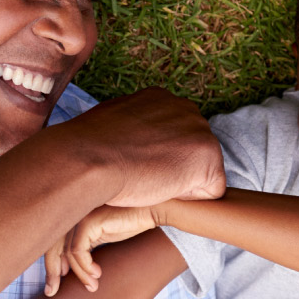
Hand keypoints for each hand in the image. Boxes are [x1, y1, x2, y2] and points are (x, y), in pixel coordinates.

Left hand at [44, 205, 161, 295]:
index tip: (52, 287)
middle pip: (52, 247)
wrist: (152, 209)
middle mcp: (73, 214)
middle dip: (51, 272)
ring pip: (68, 253)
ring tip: (93, 286)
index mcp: (73, 216)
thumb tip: (66, 269)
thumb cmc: (130, 223)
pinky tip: (98, 274)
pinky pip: (78, 251)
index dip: (50, 265)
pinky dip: (86, 267)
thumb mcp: (102, 238)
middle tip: (52, 292)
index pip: (51, 243)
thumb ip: (85, 248)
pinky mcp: (89, 222)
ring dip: (80, 274)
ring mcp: (80, 216)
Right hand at [63, 88, 223, 207]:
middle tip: (140, 174)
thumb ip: (131, 129)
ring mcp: (200, 130)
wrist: (88, 158)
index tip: (133, 163)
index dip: (156, 159)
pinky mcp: (208, 156)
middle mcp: (185, 108)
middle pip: (191, 153)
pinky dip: (190, 198)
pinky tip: (162, 189)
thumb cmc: (87, 149)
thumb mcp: (109, 125)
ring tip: (148, 180)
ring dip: (180, 183)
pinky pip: (211, 190)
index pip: (173, 138)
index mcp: (160, 99)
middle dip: (173, 169)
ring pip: (202, 172)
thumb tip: (127, 143)